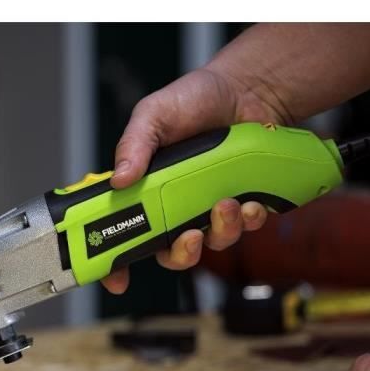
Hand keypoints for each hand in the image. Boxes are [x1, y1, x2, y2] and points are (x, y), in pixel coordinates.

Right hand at [102, 65, 280, 293]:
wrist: (246, 90)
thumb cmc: (192, 100)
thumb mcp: (153, 115)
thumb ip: (134, 145)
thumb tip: (119, 179)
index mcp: (146, 190)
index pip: (125, 233)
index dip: (117, 262)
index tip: (118, 280)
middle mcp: (176, 206)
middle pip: (170, 252)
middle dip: (181, 254)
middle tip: (188, 237)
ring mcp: (209, 208)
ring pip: (211, 243)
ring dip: (220, 231)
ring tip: (226, 204)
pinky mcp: (242, 205)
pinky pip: (246, 228)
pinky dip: (250, 219)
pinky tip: (251, 201)